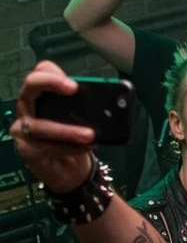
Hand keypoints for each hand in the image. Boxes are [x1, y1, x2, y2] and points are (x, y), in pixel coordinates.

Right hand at [10, 61, 93, 191]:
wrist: (71, 171)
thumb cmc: (75, 139)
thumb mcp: (85, 120)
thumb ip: (88, 107)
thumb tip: (108, 101)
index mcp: (42, 94)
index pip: (42, 72)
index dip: (55, 73)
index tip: (74, 83)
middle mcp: (28, 106)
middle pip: (31, 85)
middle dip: (52, 83)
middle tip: (74, 89)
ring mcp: (23, 127)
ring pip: (41, 125)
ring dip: (67, 130)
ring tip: (90, 134)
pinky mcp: (26, 149)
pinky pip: (46, 146)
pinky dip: (68, 148)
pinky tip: (86, 148)